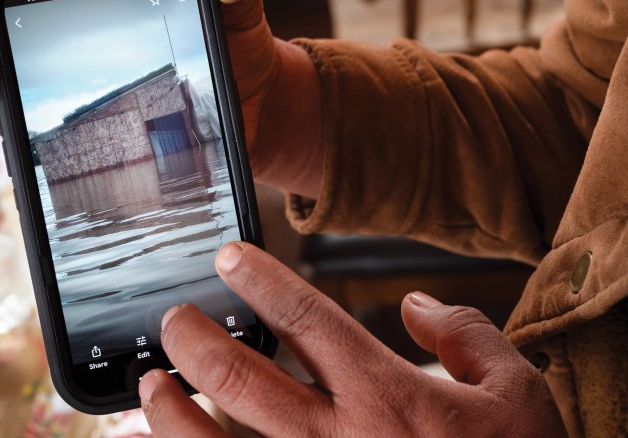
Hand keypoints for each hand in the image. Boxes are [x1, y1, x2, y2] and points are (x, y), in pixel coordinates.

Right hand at [0, 0, 322, 197]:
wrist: (260, 110)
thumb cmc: (240, 47)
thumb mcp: (241, 7)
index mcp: (100, 2)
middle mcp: (79, 49)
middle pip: (3, 48)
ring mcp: (87, 98)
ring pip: (21, 102)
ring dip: (0, 117)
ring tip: (6, 137)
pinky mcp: (103, 143)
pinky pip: (60, 151)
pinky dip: (43, 164)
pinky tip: (44, 181)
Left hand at [139, 243, 566, 436]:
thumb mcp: (516, 393)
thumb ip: (467, 335)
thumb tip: (419, 304)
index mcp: (388, 395)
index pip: (306, 316)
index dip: (259, 277)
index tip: (229, 256)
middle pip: (242, 376)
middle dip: (196, 339)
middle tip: (175, 318)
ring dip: (172, 411)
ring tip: (152, 383)